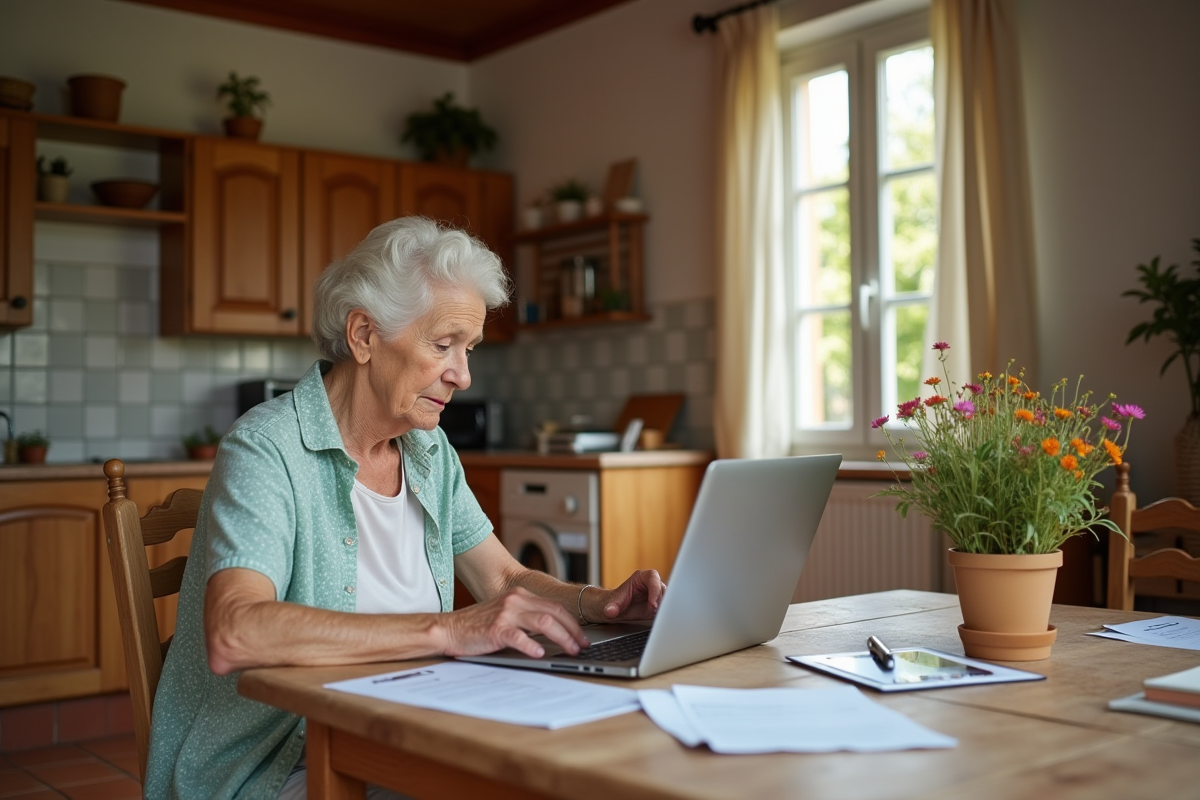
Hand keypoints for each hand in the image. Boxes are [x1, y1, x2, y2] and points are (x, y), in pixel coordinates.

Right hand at [438, 587, 589, 658]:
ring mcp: (506, 613)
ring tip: (571, 650)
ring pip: (544, 622)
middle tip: (583, 646)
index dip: (573, 622)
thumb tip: (555, 634)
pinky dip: (533, 646)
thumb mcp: (506, 614)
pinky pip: (520, 637)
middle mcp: (515, 600)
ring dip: (563, 638)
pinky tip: (540, 654)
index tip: (582, 636)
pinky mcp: (495, 629)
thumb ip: (527, 618)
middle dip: (573, 631)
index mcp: (520, 595)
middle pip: (555, 613)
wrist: (449, 629)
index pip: (555, 606)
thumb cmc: (478, 626)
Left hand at [584, 570, 664, 622]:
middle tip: (655, 612)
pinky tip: (659, 620)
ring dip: (664, 609)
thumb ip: (612, 607)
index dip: (655, 590)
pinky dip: (664, 615)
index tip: (652, 604)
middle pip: (663, 589)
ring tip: (657, 617)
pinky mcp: (660, 605)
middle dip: (661, 601)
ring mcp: (657, 595)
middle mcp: (651, 584)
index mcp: (641, 577)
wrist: (616, 610)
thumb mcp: (611, 604)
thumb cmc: (615, 602)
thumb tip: (610, 611)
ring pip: (668, 599)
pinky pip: (666, 609)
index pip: (652, 578)